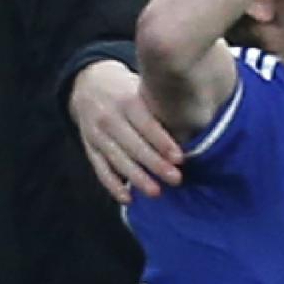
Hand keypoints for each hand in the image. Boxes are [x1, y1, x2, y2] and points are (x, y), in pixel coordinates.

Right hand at [70, 60, 182, 203]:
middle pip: (133, 145)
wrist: (88, 84)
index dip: (162, 142)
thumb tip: (195, 126)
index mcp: (127, 102)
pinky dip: (113, 185)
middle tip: (176, 179)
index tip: (179, 158)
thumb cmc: (129, 91)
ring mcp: (96, 134)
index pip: (146, 124)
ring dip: (137, 178)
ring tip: (156, 192)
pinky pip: (100, 169)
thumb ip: (160, 108)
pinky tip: (128, 199)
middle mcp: (109, 118)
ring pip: (117, 159)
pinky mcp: (89, 147)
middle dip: (154, 164)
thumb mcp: (142, 90)